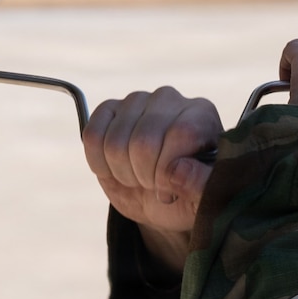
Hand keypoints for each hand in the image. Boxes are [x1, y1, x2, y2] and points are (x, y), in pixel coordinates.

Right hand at [83, 87, 221, 273]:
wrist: (161, 197)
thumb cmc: (189, 194)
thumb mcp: (206, 198)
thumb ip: (202, 185)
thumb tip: (177, 169)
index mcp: (201, 115)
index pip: (181, 133)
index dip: (168, 170)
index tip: (170, 192)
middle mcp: (170, 100)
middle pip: (143, 141)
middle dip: (144, 176)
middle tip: (153, 185)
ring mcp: (136, 101)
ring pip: (114, 141)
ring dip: (123, 172)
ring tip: (138, 177)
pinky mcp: (109, 109)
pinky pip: (92, 136)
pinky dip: (99, 163)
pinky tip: (116, 169)